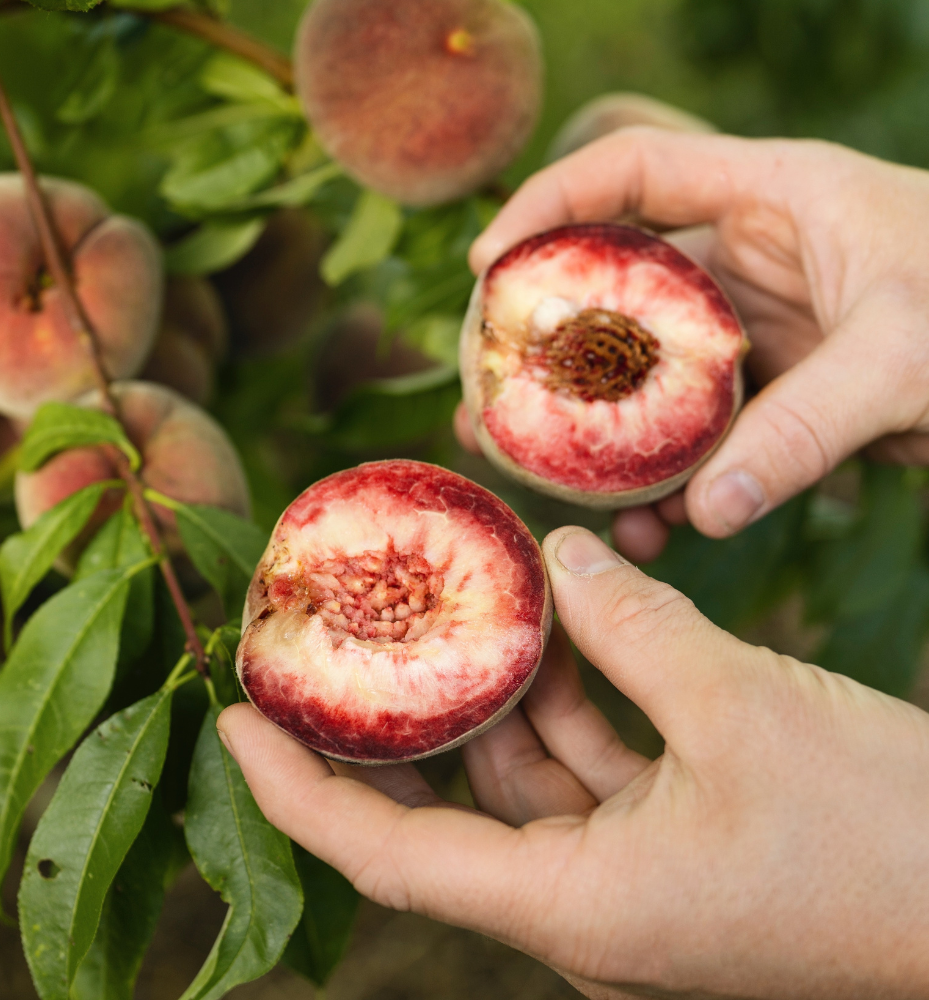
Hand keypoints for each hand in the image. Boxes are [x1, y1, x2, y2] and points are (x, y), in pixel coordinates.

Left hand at [218, 527, 928, 998]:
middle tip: (335, 647)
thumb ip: (636, 626)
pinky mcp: (675, 845)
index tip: (236, 725)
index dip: (299, 793)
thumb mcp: (743, 706)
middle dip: (394, 726)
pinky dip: (572, 698)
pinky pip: (592, 766)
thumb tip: (561, 559)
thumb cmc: (882, 834)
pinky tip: (559, 623)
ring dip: (498, 691)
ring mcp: (632, 879)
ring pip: (527, 777)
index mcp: (580, 910)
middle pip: (448, 814)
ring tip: (455, 603)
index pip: (393, 858)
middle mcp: (588, 907)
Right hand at [456, 131, 928, 562]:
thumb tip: (707, 508)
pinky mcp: (769, 395)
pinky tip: (652, 526)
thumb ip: (807, 425)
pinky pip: (698, 433)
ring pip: (647, 371)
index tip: (488, 264)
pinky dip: (671, 477)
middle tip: (489, 393)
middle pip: (614, 283)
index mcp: (771, 196)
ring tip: (534, 471)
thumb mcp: (906, 352)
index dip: (549, 203)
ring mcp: (753, 331)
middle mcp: (747, 259)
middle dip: (545, 338)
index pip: (633, 172)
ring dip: (594, 422)